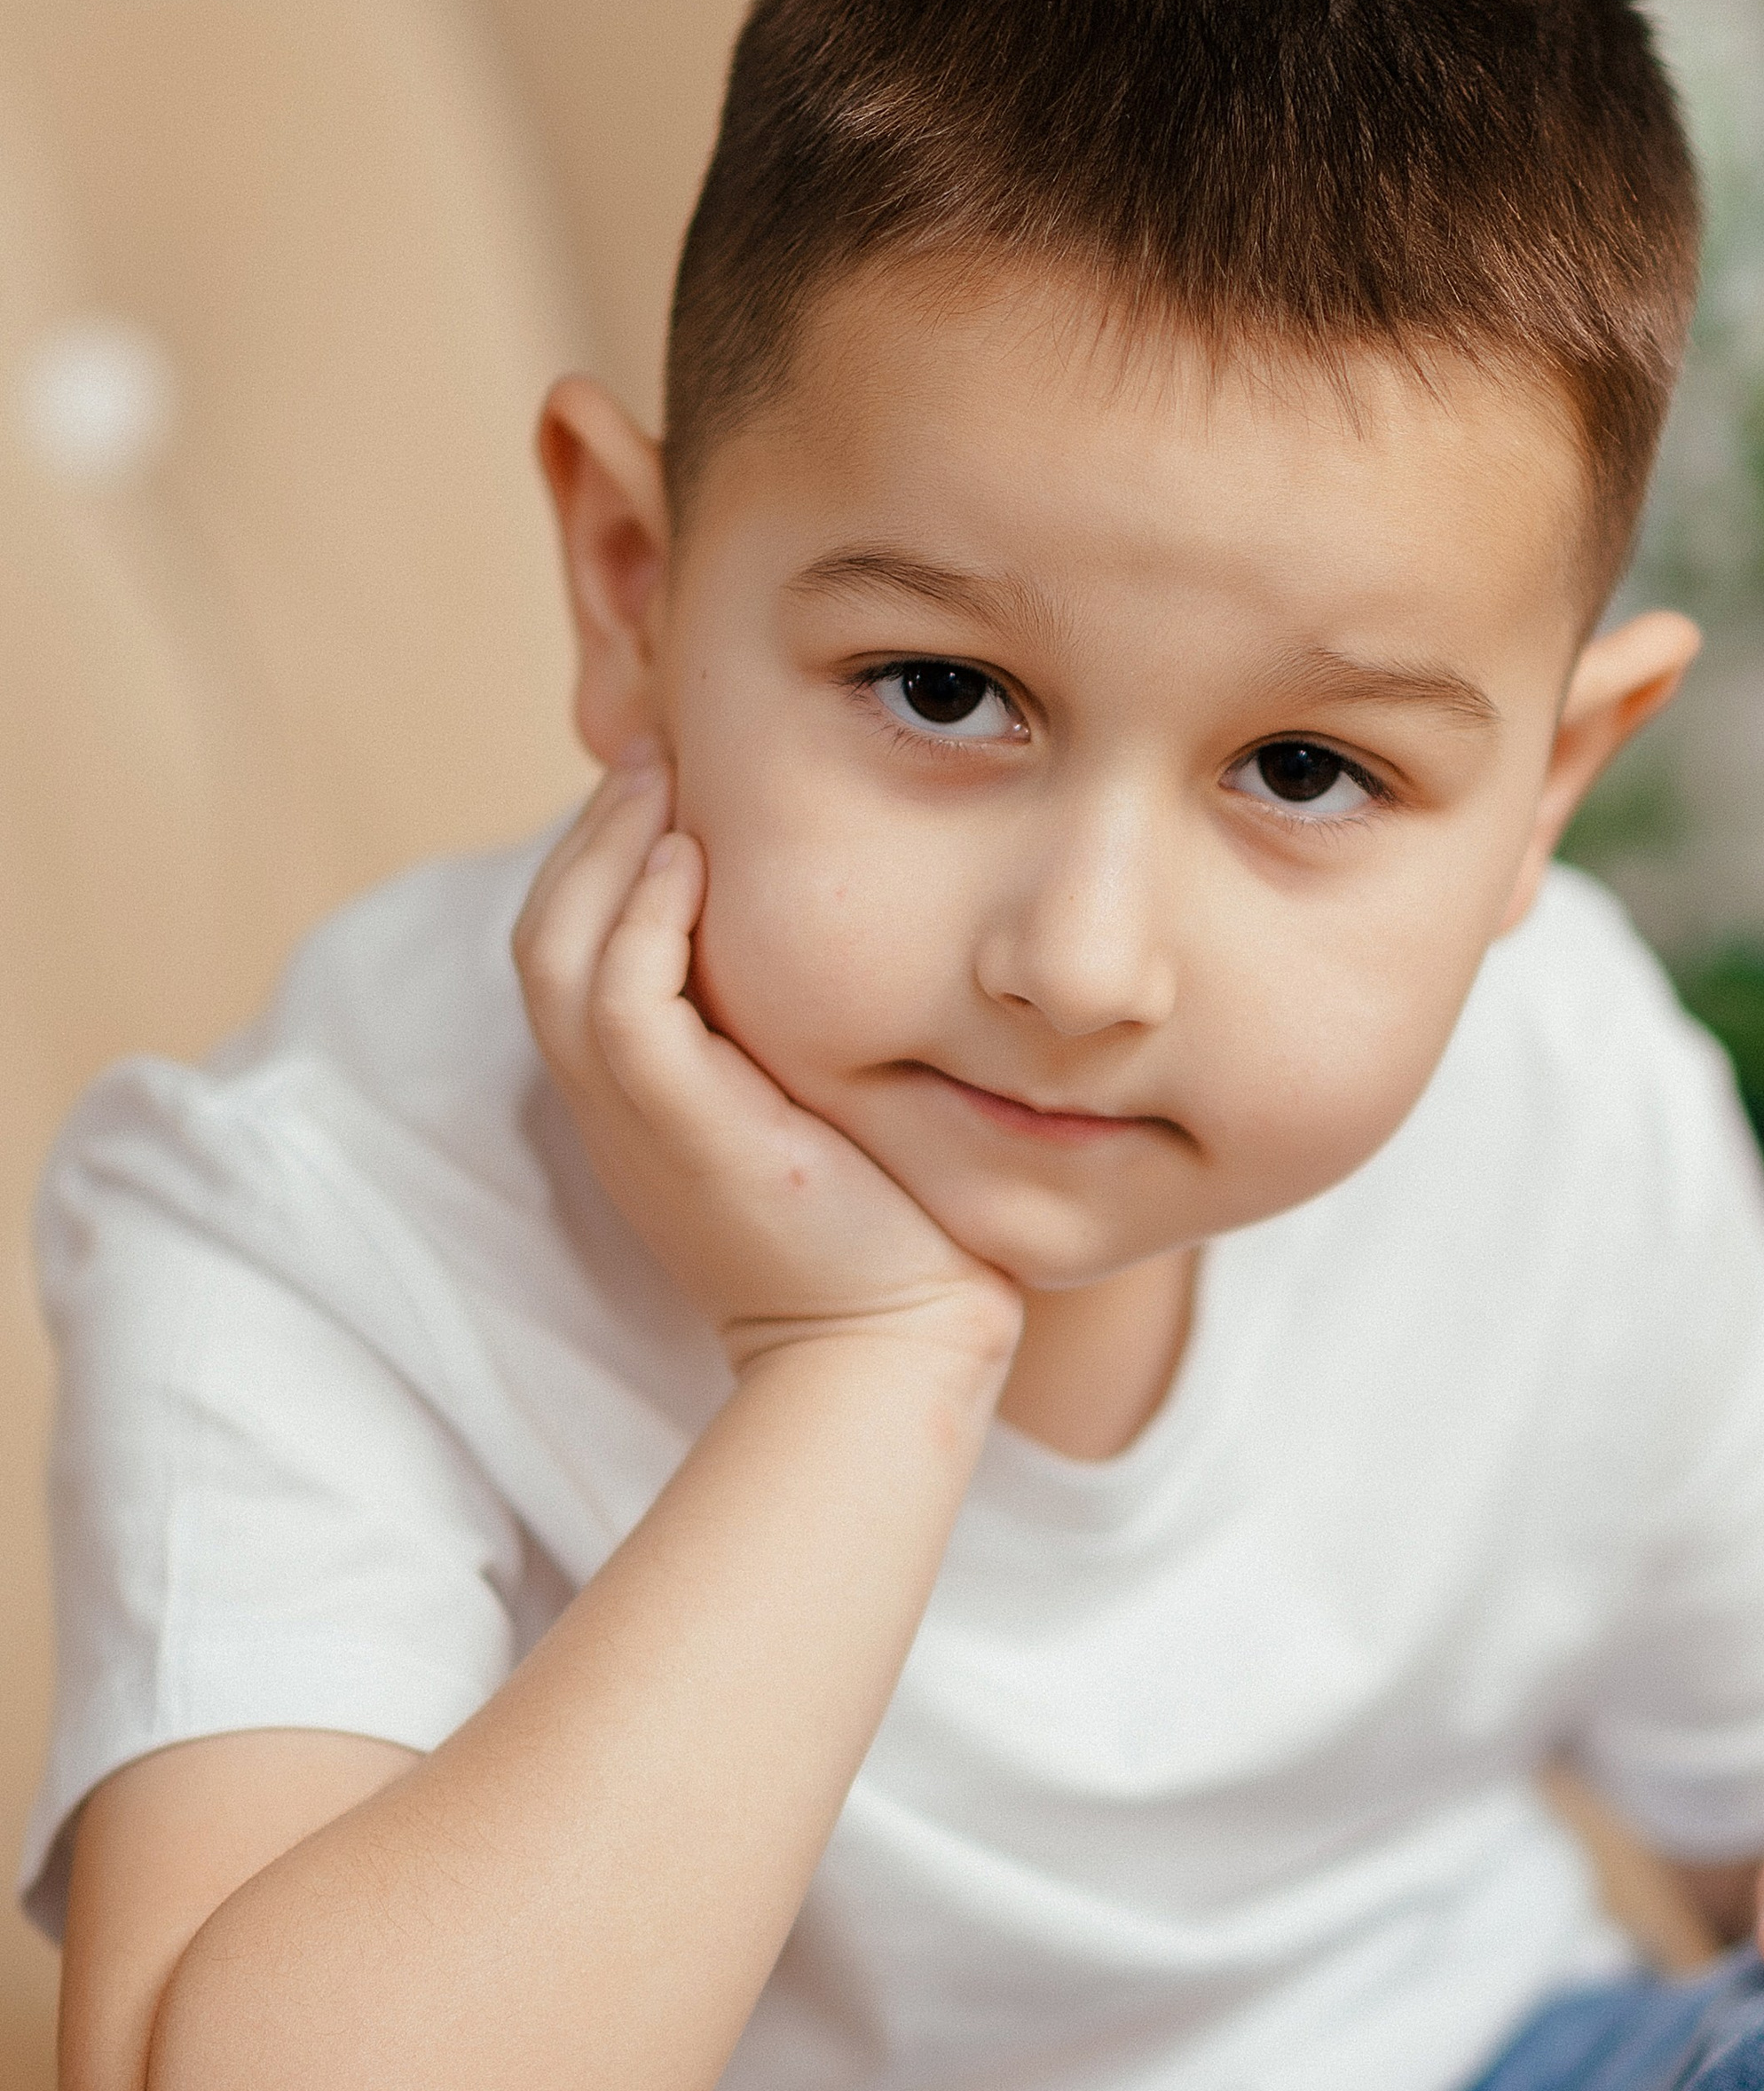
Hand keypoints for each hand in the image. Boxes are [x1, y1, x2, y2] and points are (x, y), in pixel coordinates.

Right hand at [514, 762, 1022, 1376]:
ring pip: (559, 951)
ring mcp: (633, 1121)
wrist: (891, 1346)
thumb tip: (838, 929)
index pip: (576, 946)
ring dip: (605, 849)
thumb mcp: (820, 1103)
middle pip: (547, 929)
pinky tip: (691, 859)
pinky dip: (640, 918)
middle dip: (595, 827)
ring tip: (666, 772)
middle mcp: (614, 1106)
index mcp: (636, 1098)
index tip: (672, 776)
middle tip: (659, 743)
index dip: (605, 854)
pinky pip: (620, 1000)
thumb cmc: (887, 1231)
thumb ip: (791, 1024)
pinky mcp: (680, 1132)